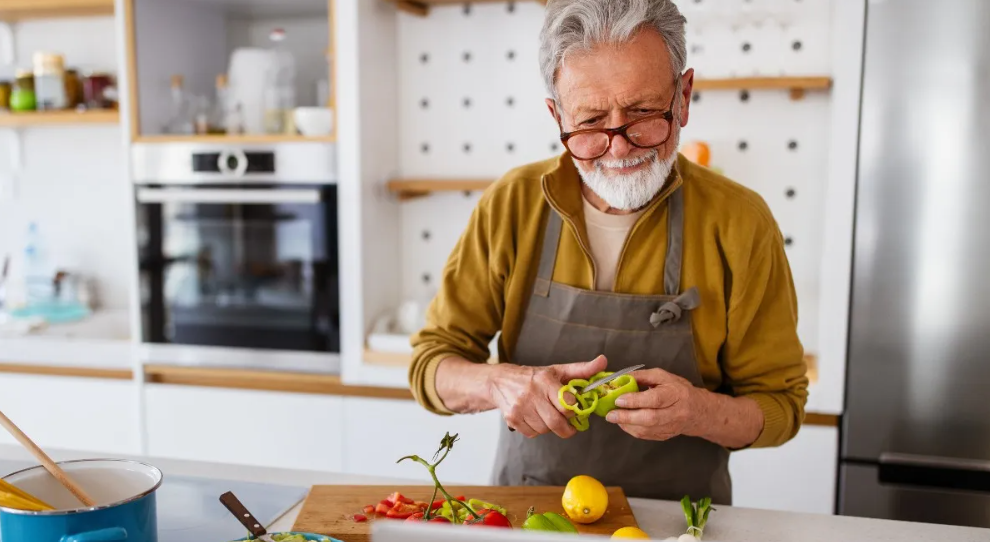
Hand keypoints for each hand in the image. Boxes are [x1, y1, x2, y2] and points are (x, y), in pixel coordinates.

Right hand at [487, 355, 607, 438]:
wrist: (500, 381)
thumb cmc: (534, 377)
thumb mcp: (557, 371)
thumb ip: (582, 369)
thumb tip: (603, 361)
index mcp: (545, 381)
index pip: (567, 404)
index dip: (573, 410)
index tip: (574, 410)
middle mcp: (531, 394)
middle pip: (556, 422)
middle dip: (566, 428)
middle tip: (568, 425)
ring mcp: (520, 408)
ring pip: (545, 429)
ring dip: (550, 427)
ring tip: (547, 416)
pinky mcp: (512, 419)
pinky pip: (532, 434)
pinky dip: (537, 430)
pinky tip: (534, 418)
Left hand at [604, 367, 706, 440]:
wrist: (697, 411)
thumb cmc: (677, 389)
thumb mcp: (662, 376)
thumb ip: (641, 376)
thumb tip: (620, 377)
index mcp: (676, 394)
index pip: (655, 399)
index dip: (636, 400)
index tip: (619, 399)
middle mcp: (676, 412)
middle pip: (650, 418)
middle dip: (627, 417)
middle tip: (610, 415)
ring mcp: (672, 427)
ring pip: (647, 430)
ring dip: (627, 425)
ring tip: (614, 418)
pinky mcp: (666, 436)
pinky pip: (647, 435)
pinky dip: (632, 430)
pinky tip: (624, 423)